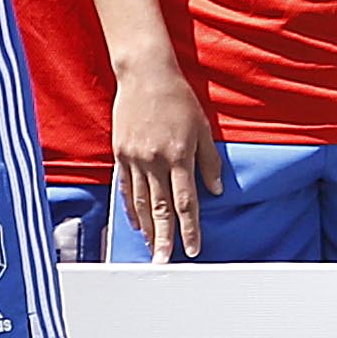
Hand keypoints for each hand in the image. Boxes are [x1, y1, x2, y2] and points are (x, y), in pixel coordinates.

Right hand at [110, 53, 228, 261]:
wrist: (144, 74)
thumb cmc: (178, 98)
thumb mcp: (202, 127)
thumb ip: (209, 161)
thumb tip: (216, 190)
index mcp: (179, 155)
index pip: (185, 202)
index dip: (189, 229)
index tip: (192, 249)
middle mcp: (155, 161)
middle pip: (161, 209)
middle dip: (164, 238)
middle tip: (164, 263)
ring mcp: (134, 158)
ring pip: (141, 202)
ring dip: (147, 228)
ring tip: (150, 248)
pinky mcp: (120, 153)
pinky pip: (126, 187)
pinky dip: (131, 207)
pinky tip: (136, 222)